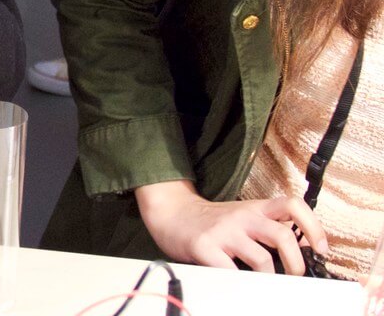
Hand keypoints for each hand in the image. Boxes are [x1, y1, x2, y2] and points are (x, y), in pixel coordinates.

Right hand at [135, 180, 329, 273]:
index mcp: (255, 209)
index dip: (314, 227)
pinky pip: (230, 271)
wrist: (171, 213)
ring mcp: (224, 230)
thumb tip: (303, 252)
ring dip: (269, 280)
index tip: (320, 249)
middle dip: (296, 265)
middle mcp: (242, 216)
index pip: (293, 205)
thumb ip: (267, 230)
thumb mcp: (242, 219)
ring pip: (262, 259)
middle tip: (293, 278)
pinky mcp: (205, 245)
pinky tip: (238, 285)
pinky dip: (240, 284)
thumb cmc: (211, 224)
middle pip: (283, 236)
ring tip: (263, 285)